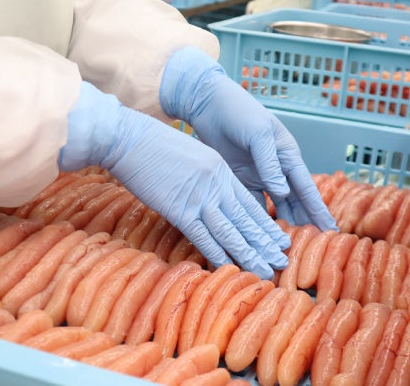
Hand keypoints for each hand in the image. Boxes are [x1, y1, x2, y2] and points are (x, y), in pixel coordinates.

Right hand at [59, 82, 289, 279]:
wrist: (128, 138)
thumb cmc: (152, 145)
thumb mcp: (191, 155)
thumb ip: (205, 176)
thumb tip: (210, 197)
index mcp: (220, 169)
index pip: (249, 203)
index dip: (265, 225)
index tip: (280, 240)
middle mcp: (216, 184)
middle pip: (246, 219)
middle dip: (265, 244)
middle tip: (281, 262)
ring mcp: (199, 197)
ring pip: (230, 231)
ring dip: (248, 254)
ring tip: (265, 270)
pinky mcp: (179, 208)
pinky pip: (202, 236)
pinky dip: (217, 254)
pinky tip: (228, 267)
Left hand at [160, 47, 336, 231]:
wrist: (208, 104)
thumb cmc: (239, 112)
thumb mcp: (259, 133)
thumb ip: (270, 163)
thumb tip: (283, 193)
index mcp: (287, 155)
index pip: (306, 188)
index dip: (318, 210)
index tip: (330, 230)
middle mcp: (276, 168)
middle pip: (294, 202)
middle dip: (304, 224)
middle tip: (313, 249)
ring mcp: (258, 175)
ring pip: (274, 207)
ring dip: (280, 226)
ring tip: (287, 248)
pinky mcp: (239, 179)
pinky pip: (251, 204)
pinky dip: (256, 220)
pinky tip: (259, 236)